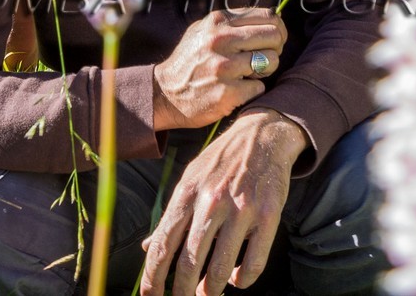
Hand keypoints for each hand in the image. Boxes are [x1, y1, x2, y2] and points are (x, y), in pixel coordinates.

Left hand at [140, 110, 305, 295]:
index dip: (153, 276)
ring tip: (208, 293)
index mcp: (186, 193)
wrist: (261, 136)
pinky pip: (253, 262)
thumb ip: (171, 216)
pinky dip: (242, 279)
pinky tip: (236, 278)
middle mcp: (211, 202)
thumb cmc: (220, 162)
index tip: (150, 295)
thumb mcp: (189, 180)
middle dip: (181, 290)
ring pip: (220, 267)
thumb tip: (148, 247)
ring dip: (211, 289)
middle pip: (189, 261)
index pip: (163, 244)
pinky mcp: (267, 216)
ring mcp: (240, 209)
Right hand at [151, 9, 285, 130]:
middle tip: (264, 59)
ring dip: (265, 70)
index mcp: (217, 21)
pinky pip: (259, 87)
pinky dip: (252, 90)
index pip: (268, 16)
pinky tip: (237, 89)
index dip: (278, 29)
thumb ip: (231, 22)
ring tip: (249, 74)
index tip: (273, 41)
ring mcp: (224, 66)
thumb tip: (269, 16)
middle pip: (275, 36)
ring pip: (271, 61)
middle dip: (275, 49)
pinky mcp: (227, 92)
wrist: (164, 93)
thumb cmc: (190, 61)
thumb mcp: (203, 30)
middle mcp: (220, 40)